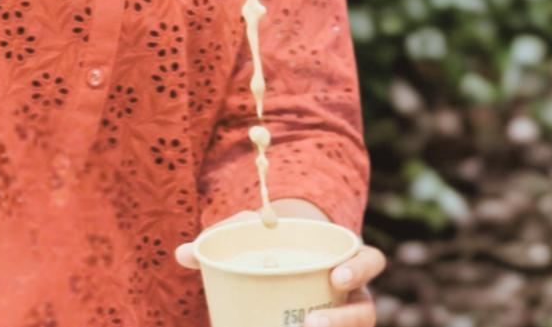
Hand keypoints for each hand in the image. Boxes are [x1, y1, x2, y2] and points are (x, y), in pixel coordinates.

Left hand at [175, 205, 386, 326]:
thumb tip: (181, 254)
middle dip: (345, 319)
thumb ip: (220, 237)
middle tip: (311, 322)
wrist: (277, 263)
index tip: (334, 277)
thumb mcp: (251, 233)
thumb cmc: (268, 243)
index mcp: (343, 257)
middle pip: (366, 310)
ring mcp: (341, 317)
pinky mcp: (327, 326)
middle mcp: (351, 294)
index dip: (359, 268)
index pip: (370, 260)